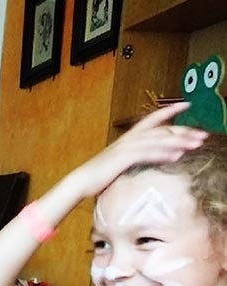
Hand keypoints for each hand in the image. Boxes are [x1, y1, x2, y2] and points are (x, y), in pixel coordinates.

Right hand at [70, 103, 206, 198]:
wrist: (80, 180)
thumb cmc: (99, 175)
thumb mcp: (119, 162)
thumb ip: (135, 157)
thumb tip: (152, 157)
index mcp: (129, 138)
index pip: (152, 119)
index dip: (170, 111)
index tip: (187, 105)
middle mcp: (129, 139)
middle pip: (162, 130)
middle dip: (184, 131)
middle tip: (203, 134)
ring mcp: (126, 148)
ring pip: (158, 141)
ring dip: (180, 142)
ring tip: (197, 144)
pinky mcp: (123, 159)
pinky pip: (148, 154)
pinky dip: (163, 154)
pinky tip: (177, 156)